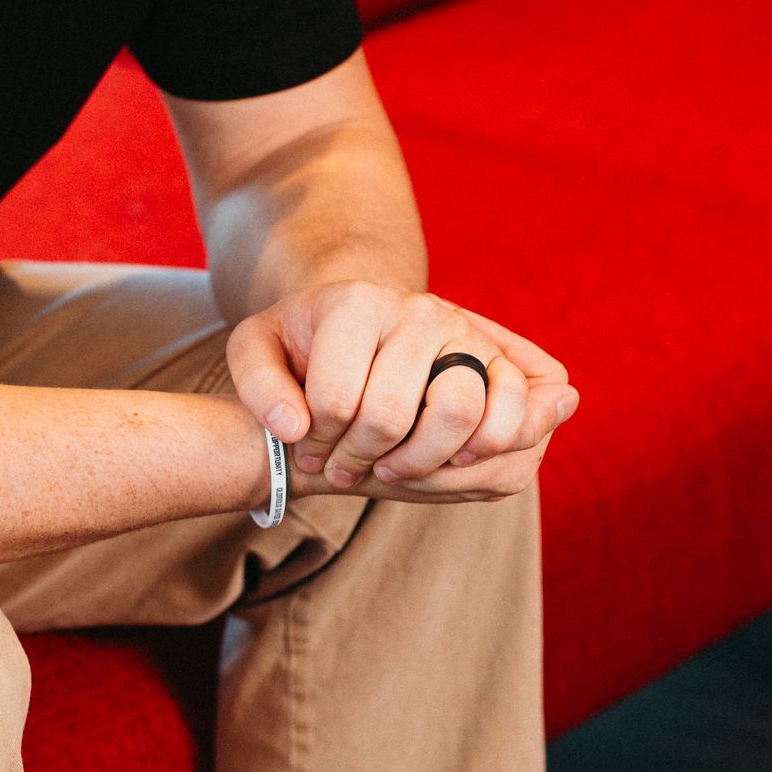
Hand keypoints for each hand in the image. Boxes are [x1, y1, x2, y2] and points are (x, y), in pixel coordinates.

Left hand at [226, 280, 576, 502]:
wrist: (363, 323)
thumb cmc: (307, 344)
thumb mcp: (258, 349)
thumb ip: (258, 386)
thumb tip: (293, 429)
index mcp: (355, 304)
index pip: (335, 399)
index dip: (316, 442)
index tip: (306, 446)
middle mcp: (417, 311)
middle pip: (392, 415)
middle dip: (360, 459)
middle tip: (345, 467)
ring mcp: (466, 333)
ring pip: (460, 413)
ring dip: (420, 463)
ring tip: (394, 467)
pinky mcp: (500, 361)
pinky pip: (514, 414)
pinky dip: (486, 451)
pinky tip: (449, 461)